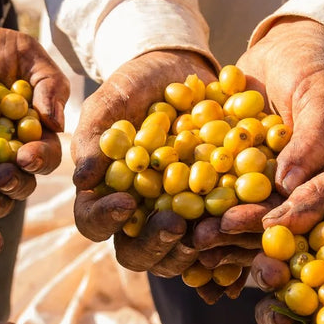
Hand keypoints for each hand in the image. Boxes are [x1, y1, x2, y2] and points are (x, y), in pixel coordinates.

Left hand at [0, 10, 66, 217]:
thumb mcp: (21, 51)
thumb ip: (47, 81)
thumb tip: (56, 121)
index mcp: (29, 134)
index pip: (43, 155)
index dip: (39, 159)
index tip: (26, 156)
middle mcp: (3, 157)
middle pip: (17, 184)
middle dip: (12, 186)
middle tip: (0, 180)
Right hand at [72, 49, 215, 274]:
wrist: (181, 68)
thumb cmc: (136, 85)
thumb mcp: (112, 101)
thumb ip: (96, 138)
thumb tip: (82, 181)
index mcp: (106, 195)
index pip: (93, 222)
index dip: (106, 219)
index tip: (127, 202)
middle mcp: (140, 216)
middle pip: (137, 253)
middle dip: (155, 244)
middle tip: (175, 224)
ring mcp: (177, 218)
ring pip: (178, 255)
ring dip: (193, 251)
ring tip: (211, 230)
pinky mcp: (211, 212)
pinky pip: (218, 240)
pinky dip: (229, 244)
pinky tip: (242, 233)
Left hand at [196, 16, 323, 284]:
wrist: (287, 45)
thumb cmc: (317, 68)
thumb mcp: (322, 98)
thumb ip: (310, 139)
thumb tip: (288, 185)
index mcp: (323, 183)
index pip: (296, 209)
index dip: (268, 221)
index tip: (238, 226)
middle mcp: (290, 189)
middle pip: (259, 217)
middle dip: (229, 229)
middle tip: (199, 238)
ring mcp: (258, 180)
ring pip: (231, 206)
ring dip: (205, 219)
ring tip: (175, 228)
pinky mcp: (230, 166)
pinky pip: (209, 182)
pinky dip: (186, 191)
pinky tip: (159, 204)